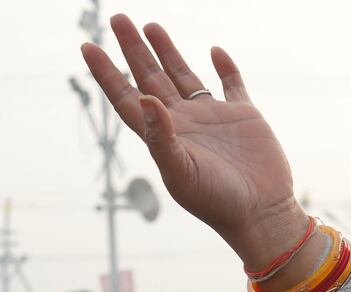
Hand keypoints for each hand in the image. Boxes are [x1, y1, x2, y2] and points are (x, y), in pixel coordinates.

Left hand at [81, 16, 309, 273]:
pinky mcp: (243, 115)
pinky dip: (224, 67)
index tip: (89, 47)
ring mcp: (212, 117)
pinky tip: (215, 51)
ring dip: (167, 51)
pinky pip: (231, 84)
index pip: (127, 98)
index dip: (107, 74)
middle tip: (118, 19)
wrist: (261, 214)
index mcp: (163, 136)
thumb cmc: (216, 202)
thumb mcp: (181, 172)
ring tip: (151, 25)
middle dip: (133, 49)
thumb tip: (144, 98)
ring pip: (184, 75)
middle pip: (151, 78)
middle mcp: (184, 123)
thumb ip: (161, 138)